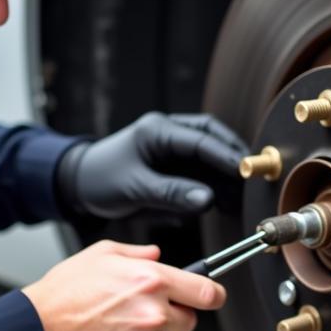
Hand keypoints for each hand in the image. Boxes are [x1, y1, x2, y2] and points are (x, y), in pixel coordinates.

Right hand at [22, 240, 225, 330]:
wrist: (37, 330)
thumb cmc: (65, 292)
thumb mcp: (101, 254)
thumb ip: (137, 253)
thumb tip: (156, 255)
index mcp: (151, 281)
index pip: (206, 292)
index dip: (213, 295)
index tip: (212, 297)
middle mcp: (153, 313)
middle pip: (189, 322)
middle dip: (172, 316)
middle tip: (140, 312)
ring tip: (117, 328)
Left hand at [56, 112, 247, 218]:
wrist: (79, 185)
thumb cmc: (100, 179)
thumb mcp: (134, 188)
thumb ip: (171, 193)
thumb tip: (207, 199)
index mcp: (157, 130)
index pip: (200, 140)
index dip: (225, 156)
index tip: (244, 172)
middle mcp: (169, 133)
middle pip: (212, 138)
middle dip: (233, 156)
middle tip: (252, 177)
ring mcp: (172, 148)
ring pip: (210, 154)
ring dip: (227, 172)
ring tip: (243, 193)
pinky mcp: (173, 165)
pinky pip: (200, 170)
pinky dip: (215, 183)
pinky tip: (226, 200)